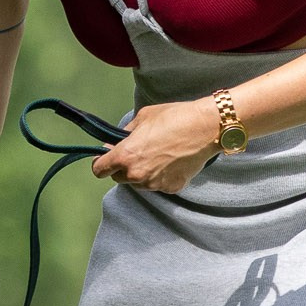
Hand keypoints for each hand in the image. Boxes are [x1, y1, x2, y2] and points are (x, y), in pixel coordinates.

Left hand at [90, 100, 219, 194]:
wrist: (206, 128)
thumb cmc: (174, 117)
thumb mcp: (142, 118)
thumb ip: (124, 134)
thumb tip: (115, 143)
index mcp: (125, 156)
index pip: (99, 170)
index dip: (101, 163)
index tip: (106, 158)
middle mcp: (136, 175)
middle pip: (118, 178)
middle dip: (122, 167)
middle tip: (137, 152)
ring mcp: (154, 184)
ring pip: (138, 183)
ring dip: (141, 173)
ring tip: (158, 155)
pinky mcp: (171, 188)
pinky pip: (158, 184)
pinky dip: (160, 176)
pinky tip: (171, 161)